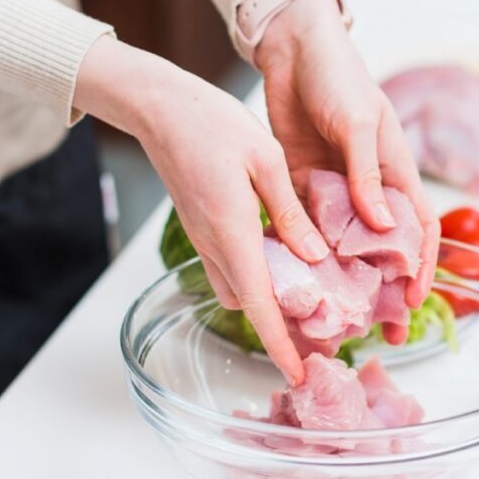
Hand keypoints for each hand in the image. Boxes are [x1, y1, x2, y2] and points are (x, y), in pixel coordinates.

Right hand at [73, 36, 328, 384]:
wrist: (159, 106)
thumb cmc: (212, 123)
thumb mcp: (266, 160)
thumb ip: (290, 212)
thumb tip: (314, 256)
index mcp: (232, 231)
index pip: (258, 302)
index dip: (278, 343)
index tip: (297, 372)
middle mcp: (213, 244)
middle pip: (247, 304)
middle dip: (278, 325)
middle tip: (319, 326)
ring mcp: (203, 237)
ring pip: (236, 287)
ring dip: (265, 298)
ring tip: (307, 292)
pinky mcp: (200, 226)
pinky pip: (228, 265)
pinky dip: (254, 273)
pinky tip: (282, 254)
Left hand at [255, 0, 439, 341]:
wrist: (294, 50)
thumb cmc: (339, 77)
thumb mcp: (358, 123)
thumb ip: (368, 175)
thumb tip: (382, 226)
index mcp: (395, 170)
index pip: (419, 228)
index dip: (422, 266)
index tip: (414, 300)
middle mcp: (369, 186)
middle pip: (383, 248)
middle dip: (386, 288)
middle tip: (382, 328)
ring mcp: (336, 188)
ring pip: (345, 245)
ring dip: (345, 279)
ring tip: (337, 316)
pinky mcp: (302, 185)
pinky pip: (307, 227)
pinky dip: (305, 253)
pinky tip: (297, 280)